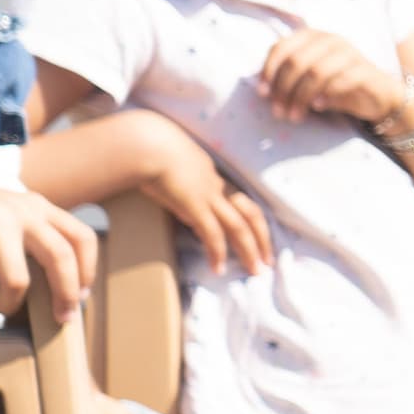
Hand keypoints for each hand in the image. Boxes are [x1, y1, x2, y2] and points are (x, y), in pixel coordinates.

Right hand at [0, 170, 96, 315]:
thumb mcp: (5, 210)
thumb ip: (31, 231)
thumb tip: (58, 281)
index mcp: (36, 206)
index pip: (82, 237)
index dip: (88, 271)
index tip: (81, 296)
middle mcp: (20, 211)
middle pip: (61, 260)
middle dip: (66, 296)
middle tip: (61, 319)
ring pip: (19, 280)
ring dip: (10, 305)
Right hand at [119, 111, 273, 276]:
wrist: (145, 141)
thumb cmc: (150, 147)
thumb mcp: (170, 161)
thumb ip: (177, 177)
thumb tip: (173, 191)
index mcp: (210, 174)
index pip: (237, 199)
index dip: (249, 219)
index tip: (255, 235)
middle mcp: (215, 186)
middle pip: (250, 213)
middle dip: (263, 238)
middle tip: (268, 261)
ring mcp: (207, 196)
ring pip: (239, 226)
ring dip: (250, 250)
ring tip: (255, 271)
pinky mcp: (194, 205)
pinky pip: (212, 234)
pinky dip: (218, 253)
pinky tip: (219, 268)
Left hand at [260, 29, 408, 128]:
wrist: (378, 95)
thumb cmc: (337, 85)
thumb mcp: (309, 79)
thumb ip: (289, 78)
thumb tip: (264, 91)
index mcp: (312, 36)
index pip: (282, 47)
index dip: (269, 70)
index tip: (263, 94)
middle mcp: (330, 40)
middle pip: (297, 61)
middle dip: (283, 89)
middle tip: (278, 112)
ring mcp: (349, 53)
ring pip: (316, 72)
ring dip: (301, 97)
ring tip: (294, 115)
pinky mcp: (365, 70)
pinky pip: (340, 81)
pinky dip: (325, 95)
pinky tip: (317, 107)